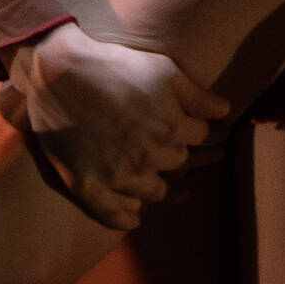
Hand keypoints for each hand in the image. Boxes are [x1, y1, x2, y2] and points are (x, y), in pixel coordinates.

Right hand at [1, 19, 227, 225]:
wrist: (58, 73)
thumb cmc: (115, 64)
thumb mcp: (164, 69)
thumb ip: (197, 95)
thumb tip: (226, 112)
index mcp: (170, 128)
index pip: (204, 138)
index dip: (215, 135)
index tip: (221, 135)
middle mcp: (148, 158)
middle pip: (182, 164)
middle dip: (197, 159)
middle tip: (208, 159)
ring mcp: (117, 176)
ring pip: (154, 192)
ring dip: (169, 191)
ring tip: (181, 191)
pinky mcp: (87, 185)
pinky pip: (111, 213)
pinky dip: (125, 218)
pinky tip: (135, 219)